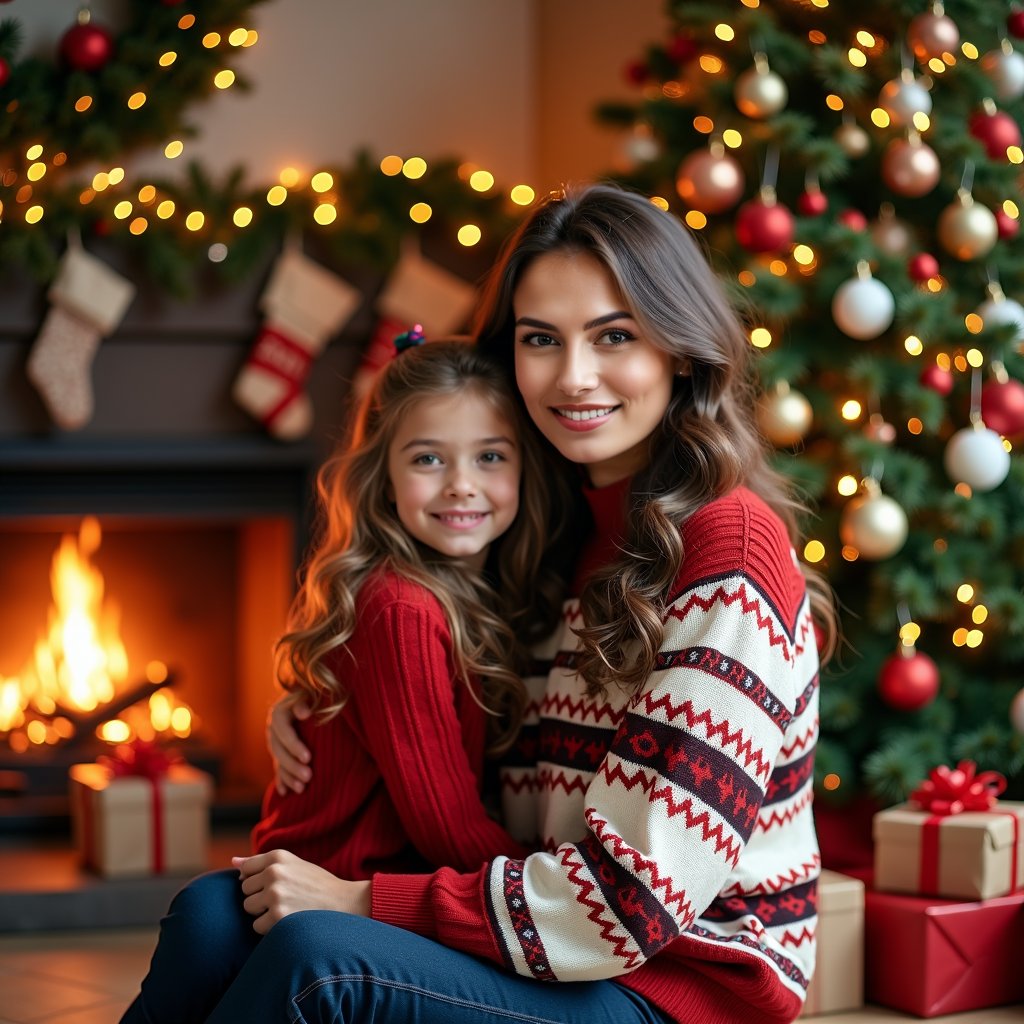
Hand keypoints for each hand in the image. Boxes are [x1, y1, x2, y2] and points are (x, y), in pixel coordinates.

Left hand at [232, 850, 370, 934]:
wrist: (344, 903)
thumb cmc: (316, 884)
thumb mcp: (293, 864)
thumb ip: (262, 863)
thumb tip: (233, 862)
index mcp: (278, 856)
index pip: (246, 869)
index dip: (258, 881)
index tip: (275, 885)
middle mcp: (274, 872)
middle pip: (245, 890)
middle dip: (259, 897)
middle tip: (284, 898)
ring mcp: (275, 895)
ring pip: (249, 907)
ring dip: (263, 913)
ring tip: (286, 909)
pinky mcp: (276, 917)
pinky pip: (256, 926)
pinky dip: (269, 928)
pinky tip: (287, 921)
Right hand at [266, 692, 313, 793]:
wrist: (310, 699)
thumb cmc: (313, 695)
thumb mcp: (309, 694)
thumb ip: (304, 702)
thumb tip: (304, 713)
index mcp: (279, 714)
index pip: (283, 731)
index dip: (294, 745)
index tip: (308, 758)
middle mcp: (273, 729)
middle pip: (279, 750)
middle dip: (293, 765)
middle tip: (309, 777)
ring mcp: (275, 743)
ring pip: (279, 761)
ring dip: (288, 776)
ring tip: (302, 789)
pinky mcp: (280, 753)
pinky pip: (278, 769)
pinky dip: (282, 780)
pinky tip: (285, 793)